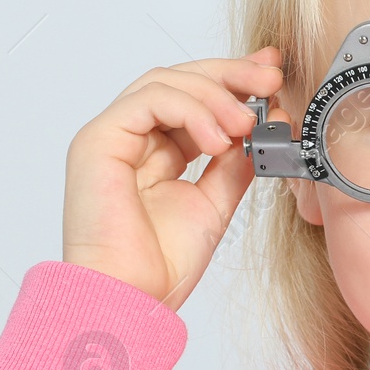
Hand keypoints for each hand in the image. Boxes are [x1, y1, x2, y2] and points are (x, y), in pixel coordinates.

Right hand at [62, 45, 292, 310]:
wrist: (132, 298)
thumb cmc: (162, 263)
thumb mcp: (216, 200)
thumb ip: (235, 162)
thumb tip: (263, 124)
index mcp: (158, 151)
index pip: (196, 98)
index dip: (234, 79)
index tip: (272, 72)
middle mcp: (131, 138)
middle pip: (180, 80)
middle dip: (231, 74)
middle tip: (270, 78)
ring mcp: (111, 137)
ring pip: (165, 82)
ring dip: (215, 95)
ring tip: (246, 124)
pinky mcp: (98, 141)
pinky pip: (148, 101)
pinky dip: (190, 110)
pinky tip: (217, 139)